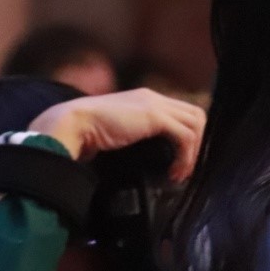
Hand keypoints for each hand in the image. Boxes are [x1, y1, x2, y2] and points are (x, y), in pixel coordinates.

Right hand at [28, 88, 206, 181]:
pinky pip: (185, 135)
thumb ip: (139, 139)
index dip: (190, 137)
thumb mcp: (121, 135)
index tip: (182, 162)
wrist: (70, 125)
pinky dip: (186, 156)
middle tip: (186, 168)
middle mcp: (154, 97)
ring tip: (180, 173)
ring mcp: (155, 104)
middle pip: (196, 115)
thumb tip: (154, 161)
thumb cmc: (88, 135)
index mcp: (146, 100)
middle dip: (199, 143)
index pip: (183, 113)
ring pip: (196, 123)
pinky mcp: (154, 116)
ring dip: (194, 152)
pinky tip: (175, 172)